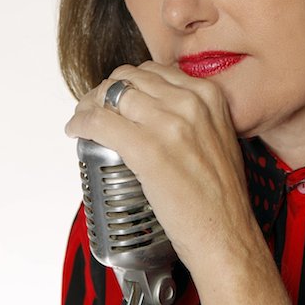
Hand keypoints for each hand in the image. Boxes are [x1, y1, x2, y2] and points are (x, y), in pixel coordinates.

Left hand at [65, 62, 255, 278]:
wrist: (227, 233)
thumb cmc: (221, 196)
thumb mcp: (218, 135)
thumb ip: (192, 114)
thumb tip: (154, 108)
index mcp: (208, 95)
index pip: (153, 71)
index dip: (128, 82)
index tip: (117, 97)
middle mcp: (190, 102)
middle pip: (129, 78)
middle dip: (105, 91)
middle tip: (94, 109)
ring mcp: (169, 124)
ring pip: (112, 96)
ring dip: (89, 105)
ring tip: (83, 120)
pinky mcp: (148, 150)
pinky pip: (100, 123)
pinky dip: (81, 123)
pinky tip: (76, 130)